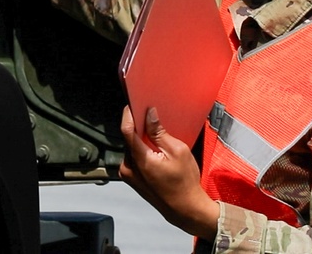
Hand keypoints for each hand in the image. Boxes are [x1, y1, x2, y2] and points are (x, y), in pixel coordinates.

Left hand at [119, 106, 218, 240]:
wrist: (184, 208)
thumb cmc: (184, 182)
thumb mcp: (177, 151)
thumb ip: (159, 133)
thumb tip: (150, 115)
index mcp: (140, 160)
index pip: (126, 130)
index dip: (129, 114)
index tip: (133, 104)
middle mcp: (129, 168)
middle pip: (129, 138)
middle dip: (139, 127)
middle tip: (151, 119)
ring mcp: (128, 175)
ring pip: (131, 147)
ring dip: (141, 140)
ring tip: (157, 137)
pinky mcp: (131, 178)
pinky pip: (133, 157)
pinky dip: (141, 150)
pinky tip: (155, 151)